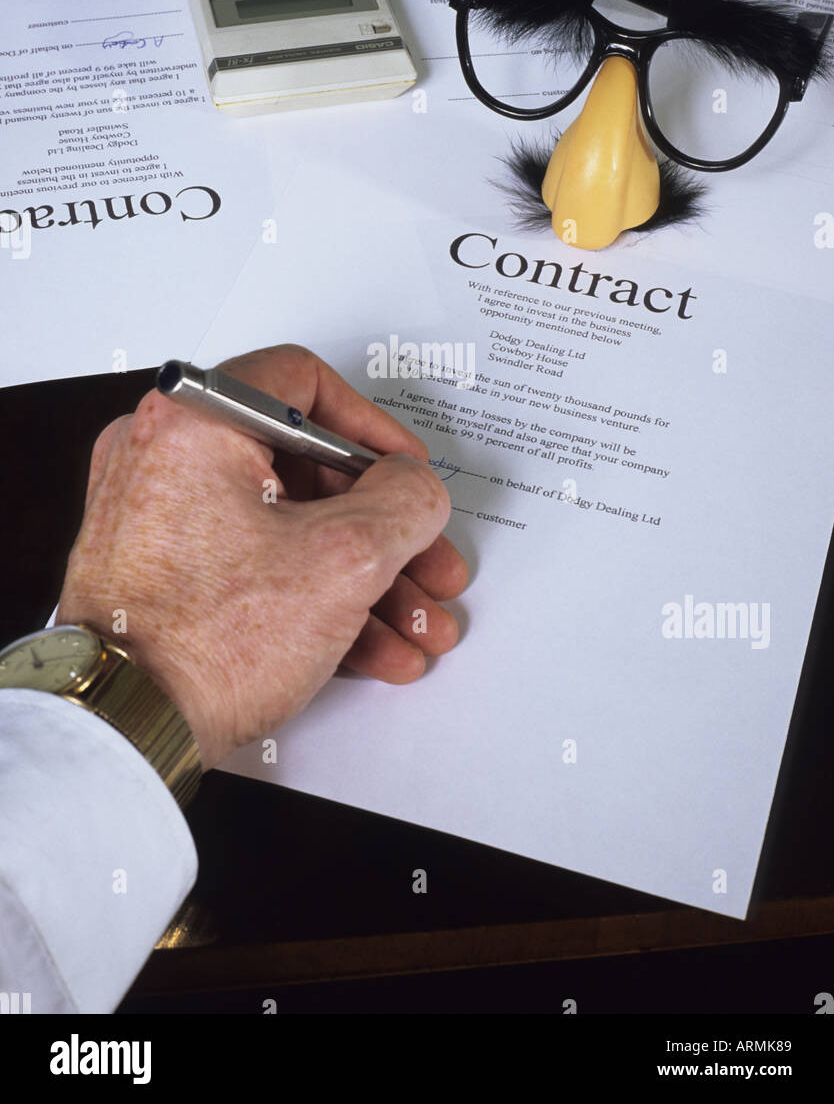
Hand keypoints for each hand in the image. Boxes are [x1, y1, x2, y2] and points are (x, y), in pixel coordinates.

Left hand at [56, 345, 468, 770]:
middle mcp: (164, 456)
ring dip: (364, 577)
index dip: (373, 429)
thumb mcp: (346, 559)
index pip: (304, 382)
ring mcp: (157, 516)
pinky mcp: (159, 570)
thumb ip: (405, 502)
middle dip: (385, 530)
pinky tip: (370, 648)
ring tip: (413, 625)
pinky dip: (313, 597)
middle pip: (305, 470)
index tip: (406, 471)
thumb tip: (415, 488)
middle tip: (427, 563)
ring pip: (288, 527)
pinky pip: (254, 563)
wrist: (127, 730)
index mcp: (195, 422)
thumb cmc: (204, 644)